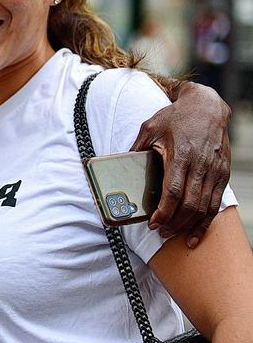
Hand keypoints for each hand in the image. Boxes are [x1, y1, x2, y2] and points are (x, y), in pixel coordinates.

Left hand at [132, 81, 230, 247]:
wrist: (207, 107)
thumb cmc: (175, 117)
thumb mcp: (149, 128)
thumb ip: (136, 148)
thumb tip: (119, 164)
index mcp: (180, 156)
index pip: (173, 192)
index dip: (164, 211)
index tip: (153, 223)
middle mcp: (200, 166)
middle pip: (190, 205)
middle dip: (174, 223)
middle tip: (161, 232)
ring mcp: (214, 171)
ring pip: (204, 207)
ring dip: (190, 225)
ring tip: (175, 235)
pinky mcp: (223, 174)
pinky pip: (216, 203)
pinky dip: (207, 220)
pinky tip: (196, 232)